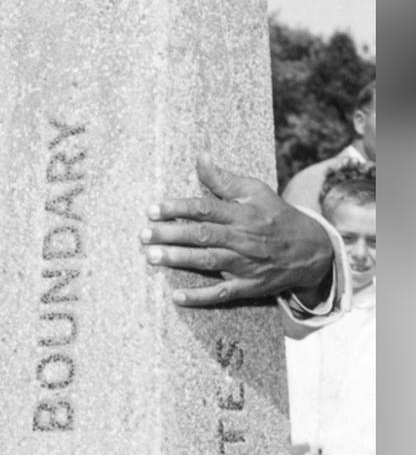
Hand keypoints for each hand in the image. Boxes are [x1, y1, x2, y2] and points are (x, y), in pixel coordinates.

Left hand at [140, 153, 333, 306]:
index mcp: (243, 214)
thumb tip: (201, 157)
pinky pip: (222, 294)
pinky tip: (176, 297)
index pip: (206, 209)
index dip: (178, 208)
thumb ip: (224, 179)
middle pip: (203, 235)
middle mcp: (243, 239)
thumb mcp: (256, 192)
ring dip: (179, 260)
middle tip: (143, 234)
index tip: (152, 209)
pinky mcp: (249, 286)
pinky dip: (200, 297)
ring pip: (208, 262)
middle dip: (171, 234)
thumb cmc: (276, 215)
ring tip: (152, 256)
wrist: (312, 251)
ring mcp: (246, 265)